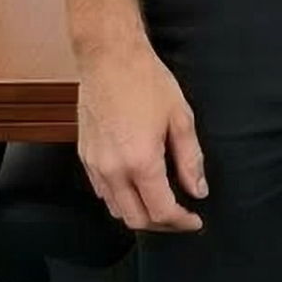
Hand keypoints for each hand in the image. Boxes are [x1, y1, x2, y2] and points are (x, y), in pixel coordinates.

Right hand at [77, 38, 207, 232]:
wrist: (109, 57)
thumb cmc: (146, 81)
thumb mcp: (180, 117)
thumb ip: (190, 159)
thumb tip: (197, 189)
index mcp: (140, 161)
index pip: (162, 211)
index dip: (182, 221)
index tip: (195, 220)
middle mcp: (113, 170)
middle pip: (136, 220)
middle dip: (162, 224)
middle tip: (180, 215)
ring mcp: (94, 165)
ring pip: (116, 209)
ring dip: (139, 213)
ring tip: (160, 202)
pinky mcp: (84, 156)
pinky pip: (102, 192)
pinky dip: (120, 199)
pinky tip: (136, 186)